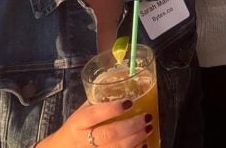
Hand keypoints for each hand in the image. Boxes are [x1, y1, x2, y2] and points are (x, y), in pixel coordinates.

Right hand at [37, 99, 153, 147]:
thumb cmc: (76, 127)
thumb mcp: (82, 112)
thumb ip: (99, 102)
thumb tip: (126, 84)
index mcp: (78, 123)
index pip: (93, 115)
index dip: (112, 109)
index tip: (129, 102)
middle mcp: (83, 139)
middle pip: (108, 135)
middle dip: (130, 126)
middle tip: (146, 117)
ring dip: (136, 139)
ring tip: (149, 128)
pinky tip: (144, 144)